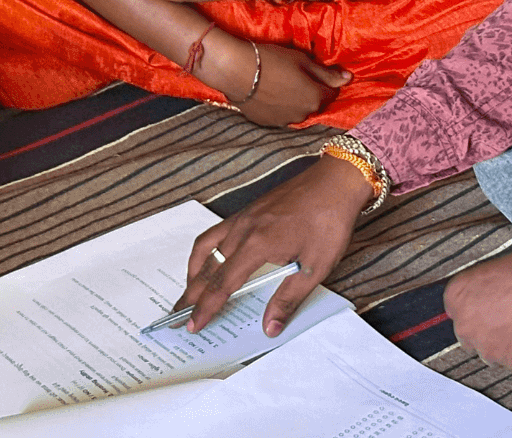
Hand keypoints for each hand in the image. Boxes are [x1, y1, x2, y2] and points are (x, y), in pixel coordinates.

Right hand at [174, 154, 373, 334]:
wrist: (335, 183)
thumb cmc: (328, 223)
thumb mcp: (314, 267)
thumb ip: (288, 299)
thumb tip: (269, 328)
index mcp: (257, 246)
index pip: (222, 284)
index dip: (205, 308)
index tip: (192, 325)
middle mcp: (242, 230)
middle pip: (207, 267)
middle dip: (190, 294)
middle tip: (176, 316)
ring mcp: (242, 217)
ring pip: (206, 246)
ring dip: (193, 271)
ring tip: (189, 291)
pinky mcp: (248, 210)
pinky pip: (215, 232)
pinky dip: (205, 250)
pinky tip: (210, 259)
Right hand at [226, 39, 349, 127]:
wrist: (236, 71)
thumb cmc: (272, 60)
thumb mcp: (302, 60)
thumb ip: (327, 73)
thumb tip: (349, 78)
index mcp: (316, 98)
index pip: (332, 92)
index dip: (326, 81)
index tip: (315, 70)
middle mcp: (304, 115)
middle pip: (314, 103)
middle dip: (311, 92)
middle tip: (296, 75)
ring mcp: (285, 121)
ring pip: (297, 111)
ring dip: (294, 101)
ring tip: (280, 84)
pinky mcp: (268, 123)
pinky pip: (281, 115)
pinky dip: (279, 107)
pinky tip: (268, 93)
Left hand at [443, 243, 511, 370]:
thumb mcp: (497, 266)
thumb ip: (482, 289)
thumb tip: (487, 298)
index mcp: (457, 297)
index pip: (456, 309)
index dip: (476, 307)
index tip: (488, 305)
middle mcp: (467, 327)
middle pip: (470, 335)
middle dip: (487, 329)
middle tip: (510, 316)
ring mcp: (492, 349)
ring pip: (494, 353)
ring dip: (506, 343)